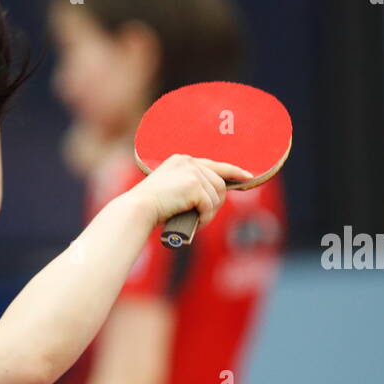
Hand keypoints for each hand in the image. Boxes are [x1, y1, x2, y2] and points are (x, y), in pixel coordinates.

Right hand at [134, 154, 252, 228]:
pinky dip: (206, 218)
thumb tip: (212, 197)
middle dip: (216, 203)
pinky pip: (210, 205)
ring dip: (210, 212)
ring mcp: (192, 172)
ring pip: (216, 195)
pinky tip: (197, 223)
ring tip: (198, 221)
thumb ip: (188, 188)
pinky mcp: (194, 186)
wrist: (137, 210)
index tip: (246, 177)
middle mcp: (188, 162)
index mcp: (181, 160)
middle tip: (204, 217)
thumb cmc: (149, 207)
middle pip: (218, 183)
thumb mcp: (170, 191)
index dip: (232, 171)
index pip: (214, 164)